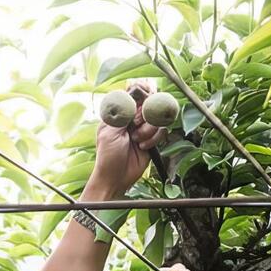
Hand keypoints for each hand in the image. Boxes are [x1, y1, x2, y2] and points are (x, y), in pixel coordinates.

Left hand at [90, 82, 166, 197]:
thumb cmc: (108, 156)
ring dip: (148, 130)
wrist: (116, 178)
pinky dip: (154, 139)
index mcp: (119, 112)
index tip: (144, 99)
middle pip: (150, 102)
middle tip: (135, 126)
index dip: (143, 93)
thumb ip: (122, 112)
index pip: (135, 92)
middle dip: (145, 115)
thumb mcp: (109, 132)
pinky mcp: (152, 138)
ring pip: (157, 117)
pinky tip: (143, 147)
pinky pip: (162, 131)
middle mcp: (132, 117)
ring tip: (136, 141)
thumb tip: (132, 94)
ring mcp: (143, 127)